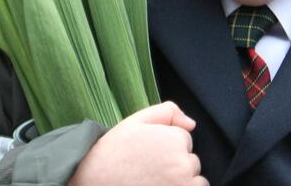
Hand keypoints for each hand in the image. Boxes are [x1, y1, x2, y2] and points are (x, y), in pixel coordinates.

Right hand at [69, 101, 208, 185]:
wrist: (95, 182)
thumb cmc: (113, 152)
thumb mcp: (135, 122)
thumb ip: (166, 113)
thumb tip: (191, 123)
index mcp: (174, 140)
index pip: (184, 139)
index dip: (164, 144)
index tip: (147, 152)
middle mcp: (182, 165)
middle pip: (191, 161)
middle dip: (174, 162)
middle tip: (147, 168)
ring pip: (195, 180)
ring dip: (181, 179)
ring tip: (154, 180)